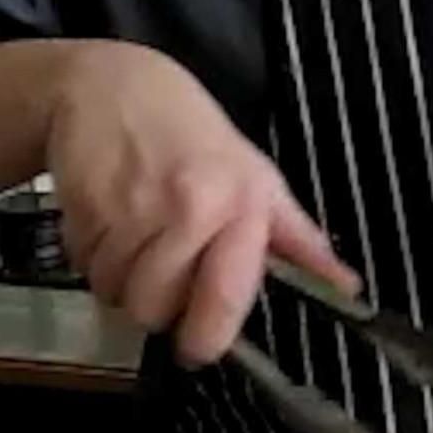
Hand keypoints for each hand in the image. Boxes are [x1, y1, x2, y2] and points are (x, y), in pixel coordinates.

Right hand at [47, 42, 356, 364]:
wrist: (110, 85)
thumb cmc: (189, 132)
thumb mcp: (255, 175)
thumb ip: (297, 239)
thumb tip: (347, 287)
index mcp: (242, 206)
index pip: (225, 299)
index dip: (207, 338)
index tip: (199, 347)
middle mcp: (190, 210)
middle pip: (157, 309)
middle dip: (156, 303)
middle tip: (165, 268)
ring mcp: (133, 210)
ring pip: (117, 294)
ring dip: (121, 281)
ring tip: (135, 239)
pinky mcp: (85, 209)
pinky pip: (85, 269)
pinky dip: (92, 259)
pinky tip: (109, 222)